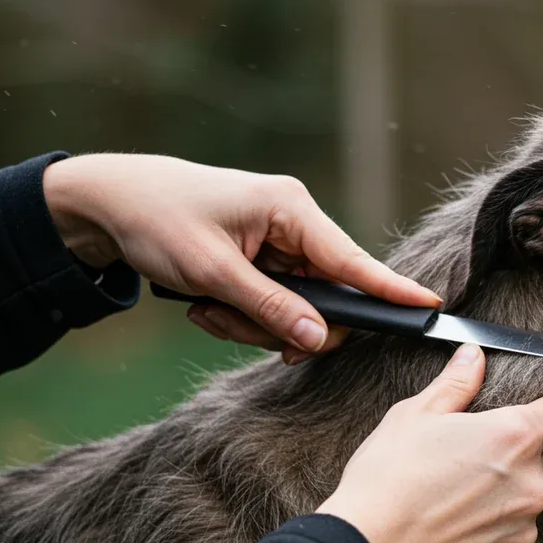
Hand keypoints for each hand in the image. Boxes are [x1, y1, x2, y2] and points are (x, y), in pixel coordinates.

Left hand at [42, 153, 439, 363]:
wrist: (113, 203)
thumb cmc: (158, 220)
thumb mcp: (211, 271)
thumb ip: (269, 308)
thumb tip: (319, 340)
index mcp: (290, 210)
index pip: (352, 261)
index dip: (390, 290)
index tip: (429, 308)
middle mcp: (294, 223)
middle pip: (322, 297)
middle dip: (278, 323)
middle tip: (225, 320)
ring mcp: (280, 242)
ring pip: (295, 307)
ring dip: (251, 322)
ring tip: (204, 307)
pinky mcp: (265, 258)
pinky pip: (273, 303)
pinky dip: (242, 315)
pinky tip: (206, 304)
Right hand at [316, 344, 542, 542]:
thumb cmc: (387, 479)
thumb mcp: (416, 415)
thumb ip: (457, 383)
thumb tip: (474, 357)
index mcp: (514, 439)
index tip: (532, 408)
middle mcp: (530, 486)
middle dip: (521, 453)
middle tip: (474, 453)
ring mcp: (521, 528)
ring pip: (529, 499)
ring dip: (506, 492)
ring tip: (457, 491)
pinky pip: (511, 535)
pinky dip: (491, 527)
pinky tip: (453, 522)